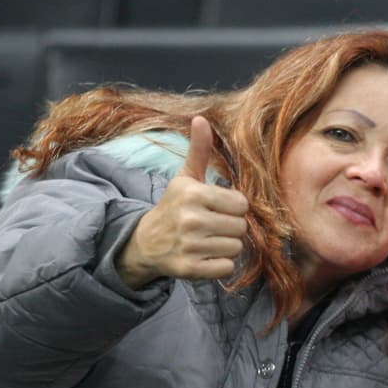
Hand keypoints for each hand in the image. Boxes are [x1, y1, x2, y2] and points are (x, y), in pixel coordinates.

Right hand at [116, 116, 249, 288]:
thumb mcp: (185, 178)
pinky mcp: (189, 269)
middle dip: (231, 227)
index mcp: (193, 194)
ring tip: (207, 240)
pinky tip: (204, 256)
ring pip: (236, 248)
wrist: (145, 242)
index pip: (242, 204)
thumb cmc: (174, 207)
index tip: (216, 208)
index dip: (233, 207)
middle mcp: (190, 219)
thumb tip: (201, 118)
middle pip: (241, 227)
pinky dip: (220, 265)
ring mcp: (189, 246)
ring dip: (226, 246)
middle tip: (211, 226)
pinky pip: (227, 268)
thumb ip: (199, 151)